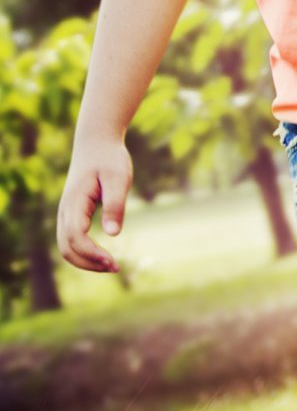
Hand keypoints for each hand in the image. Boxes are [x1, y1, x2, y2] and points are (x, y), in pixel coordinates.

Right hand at [57, 136, 132, 273]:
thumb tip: (113, 234)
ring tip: (112, 265)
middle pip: (66, 248)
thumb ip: (114, 205)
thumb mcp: (118, 178)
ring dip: (85, 261)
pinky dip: (84, 252)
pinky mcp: (71, 214)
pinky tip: (103, 255)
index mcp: (75, 202)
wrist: (96, 143)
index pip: (76, 237)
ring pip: (66, 247)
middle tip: (116, 267)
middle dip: (89, 262)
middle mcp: (65, 211)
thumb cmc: (110, 159)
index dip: (92, 253)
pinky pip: (71, 240)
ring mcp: (65, 213)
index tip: (114, 262)